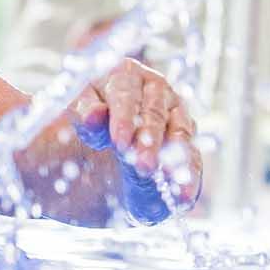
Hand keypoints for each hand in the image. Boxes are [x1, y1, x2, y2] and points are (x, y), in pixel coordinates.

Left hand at [71, 58, 202, 206]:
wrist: (97, 150)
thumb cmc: (86, 125)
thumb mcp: (77, 118)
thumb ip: (84, 116)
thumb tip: (94, 115)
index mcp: (124, 74)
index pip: (125, 94)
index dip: (123, 118)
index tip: (119, 142)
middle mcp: (155, 87)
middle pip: (155, 113)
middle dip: (149, 141)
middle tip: (142, 166)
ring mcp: (175, 111)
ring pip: (179, 132)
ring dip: (173, 158)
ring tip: (167, 180)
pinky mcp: (186, 137)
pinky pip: (191, 156)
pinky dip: (189, 176)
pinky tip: (185, 195)